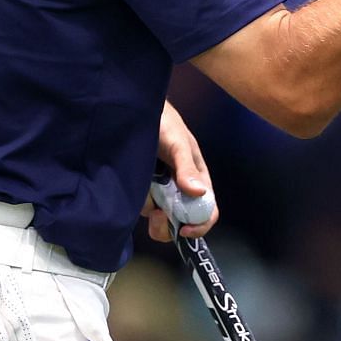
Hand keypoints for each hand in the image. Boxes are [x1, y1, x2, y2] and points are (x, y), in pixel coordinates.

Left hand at [143, 100, 216, 240]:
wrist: (134, 112)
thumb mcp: (178, 143)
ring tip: (141, 189)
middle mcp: (180, 189)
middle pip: (181, 221)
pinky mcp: (142, 190)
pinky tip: (133, 185)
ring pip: (158, 216)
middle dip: (168, 224)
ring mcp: (160, 191)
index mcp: (197, 179)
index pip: (207, 210)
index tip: (183, 229)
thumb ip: (187, 167)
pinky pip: (141, 206)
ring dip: (150, 209)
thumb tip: (199, 193)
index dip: (199, 224)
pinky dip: (137, 202)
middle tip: (156, 214)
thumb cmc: (164, 122)